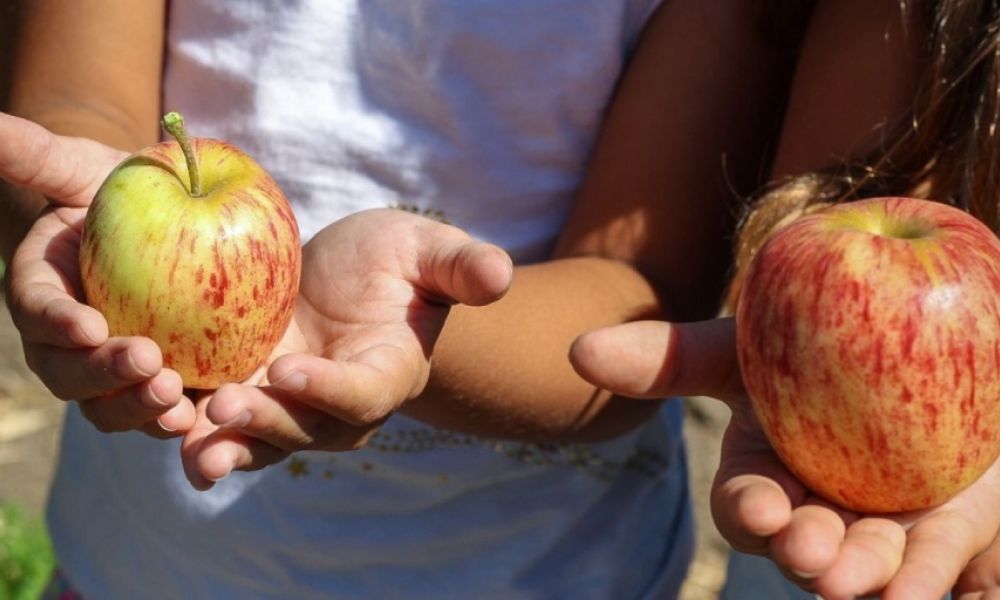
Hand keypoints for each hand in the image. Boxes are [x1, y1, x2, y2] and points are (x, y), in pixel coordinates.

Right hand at [0, 113, 194, 435]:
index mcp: (41, 295)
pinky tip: (210, 419)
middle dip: (103, 375)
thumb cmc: (117, 192)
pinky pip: (163, 414)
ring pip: (113, 407)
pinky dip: (180, 423)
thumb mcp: (82, 168)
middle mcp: (68, 345)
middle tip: (147, 362)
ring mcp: (113, 373)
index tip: (88, 324)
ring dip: (140, 409)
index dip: (58, 322)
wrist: (162, 225)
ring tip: (177, 399)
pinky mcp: (160, 385)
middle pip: (71, 375)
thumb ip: (36, 155)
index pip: (39, 313)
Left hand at [180, 208, 512, 488]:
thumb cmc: (398, 262)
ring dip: (224, 445)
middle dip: (267, 424)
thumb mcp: (428, 251)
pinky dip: (192, 425)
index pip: (363, 393)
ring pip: (260, 439)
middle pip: (305, 430)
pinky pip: (222, 420)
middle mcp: (339, 405)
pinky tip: (157, 419)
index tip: (292, 369)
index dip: (330, 389)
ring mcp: (291, 405)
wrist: (352, 280)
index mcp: (388, 372)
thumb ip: (461, 265)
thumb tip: (499, 275)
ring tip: (188, 445)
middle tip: (225, 407)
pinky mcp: (250, 392)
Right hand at [570, 317, 999, 599]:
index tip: (762, 507)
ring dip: (867, 577)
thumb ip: (668, 355)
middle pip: (807, 545)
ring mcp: (881, 528)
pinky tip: (924, 588)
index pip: (748, 505)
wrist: (914, 335)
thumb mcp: (745, 347)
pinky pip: (944, 567)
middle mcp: (819, 512)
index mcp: (767, 477)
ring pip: (871, 564)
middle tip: (816, 555)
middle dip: (808, 554)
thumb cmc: (813, 340)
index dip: (751, 510)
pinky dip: (933, 581)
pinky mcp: (946, 535)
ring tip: (874, 579)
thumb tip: (577, 349)